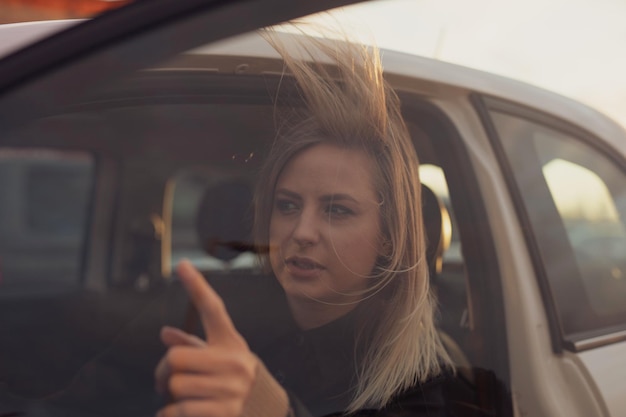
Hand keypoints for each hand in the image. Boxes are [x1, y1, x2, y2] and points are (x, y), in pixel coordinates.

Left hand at [154, 260, 257, 416]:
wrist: (260, 409)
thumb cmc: (229, 378)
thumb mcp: (216, 357)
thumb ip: (191, 345)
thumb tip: (165, 333)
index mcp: (230, 342)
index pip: (212, 309)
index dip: (196, 286)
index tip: (182, 264)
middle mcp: (234, 362)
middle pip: (175, 358)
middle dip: (163, 371)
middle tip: (165, 379)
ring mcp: (230, 389)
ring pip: (174, 386)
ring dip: (170, 395)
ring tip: (182, 396)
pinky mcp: (223, 413)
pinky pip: (176, 411)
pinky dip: (171, 413)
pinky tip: (184, 411)